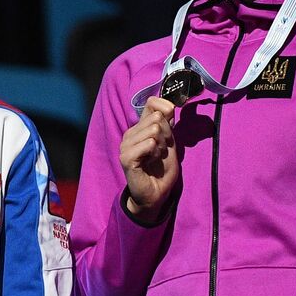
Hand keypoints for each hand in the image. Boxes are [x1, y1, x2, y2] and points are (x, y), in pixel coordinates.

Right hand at [120, 97, 179, 220]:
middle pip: (157, 117)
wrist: (156, 193)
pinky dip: (155, 153)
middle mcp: (130, 133)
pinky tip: (150, 162)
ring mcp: (126, 144)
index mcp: (140, 127)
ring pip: (154, 130)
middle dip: (166, 135)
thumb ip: (168, 123)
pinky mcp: (126, 157)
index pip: (152, 102)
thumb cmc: (162, 168)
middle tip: (161, 150)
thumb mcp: (169, 141)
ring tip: (155, 157)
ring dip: (161, 146)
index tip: (169, 132)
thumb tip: (169, 105)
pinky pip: (149, 143)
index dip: (166, 111)